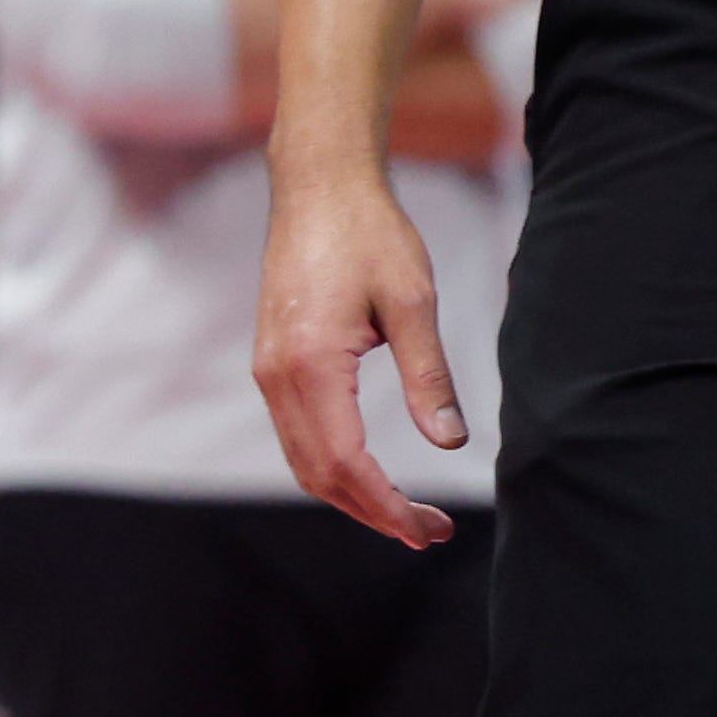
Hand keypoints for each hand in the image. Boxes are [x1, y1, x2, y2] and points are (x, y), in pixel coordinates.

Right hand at [252, 162, 464, 549]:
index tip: (430, 530)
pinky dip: (331, 464)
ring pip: (301, 459)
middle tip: (429, 532)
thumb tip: (449, 442)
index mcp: (310, 363)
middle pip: (317, 474)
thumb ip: (428, 376)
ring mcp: (267, 367)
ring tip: (406, 512)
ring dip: (350, 494)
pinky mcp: (271, 359)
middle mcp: (276, 373)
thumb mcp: (413, 301)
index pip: (346, 464)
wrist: (318, 184)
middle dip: (372, 513)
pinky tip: (370, 469)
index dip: (388, 507)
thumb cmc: (369, 233)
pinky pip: (295, 432)